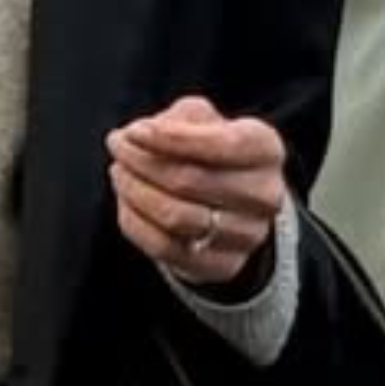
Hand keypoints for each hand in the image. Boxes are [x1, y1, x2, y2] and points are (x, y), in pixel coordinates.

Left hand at [108, 95, 287, 286]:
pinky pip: (165, 247)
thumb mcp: (202, 120)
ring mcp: (249, 235)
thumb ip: (177, 119)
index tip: (132, 132)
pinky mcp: (224, 265)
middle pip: (190, 181)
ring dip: (134, 191)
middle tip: (117, 147)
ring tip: (120, 172)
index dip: (171, 138)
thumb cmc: (210, 151)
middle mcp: (266, 195)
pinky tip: (127, 201)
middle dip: (141, 161)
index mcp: (267, 150)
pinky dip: (136, 222)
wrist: (229, 202)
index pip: (221, 144)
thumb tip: (141, 135)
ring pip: (175, 216)